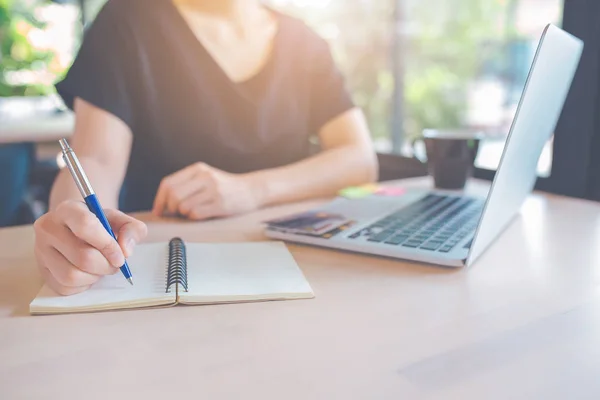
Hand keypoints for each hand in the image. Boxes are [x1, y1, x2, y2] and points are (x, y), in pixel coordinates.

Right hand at [33, 200, 147, 295]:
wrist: (75, 229)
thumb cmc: (100, 224)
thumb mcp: (120, 220)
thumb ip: (132, 230)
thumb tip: (126, 251)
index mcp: (67, 209)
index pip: (86, 226)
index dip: (108, 245)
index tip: (121, 257)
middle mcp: (48, 228)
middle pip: (82, 257)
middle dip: (106, 266)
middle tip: (114, 264)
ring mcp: (40, 251)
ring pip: (71, 276)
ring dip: (94, 277)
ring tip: (100, 268)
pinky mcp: (41, 271)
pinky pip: (65, 287)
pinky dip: (83, 285)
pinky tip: (88, 273)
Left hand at [152, 163, 262, 219]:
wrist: (251, 190)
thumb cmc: (225, 187)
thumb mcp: (205, 177)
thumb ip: (186, 185)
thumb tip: (163, 204)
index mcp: (198, 169)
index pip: (168, 183)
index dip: (159, 199)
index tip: (159, 210)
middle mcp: (205, 177)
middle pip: (174, 195)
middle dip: (170, 208)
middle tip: (175, 213)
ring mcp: (214, 190)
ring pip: (184, 206)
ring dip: (184, 214)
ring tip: (192, 212)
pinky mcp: (221, 204)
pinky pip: (196, 214)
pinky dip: (194, 217)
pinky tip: (201, 214)